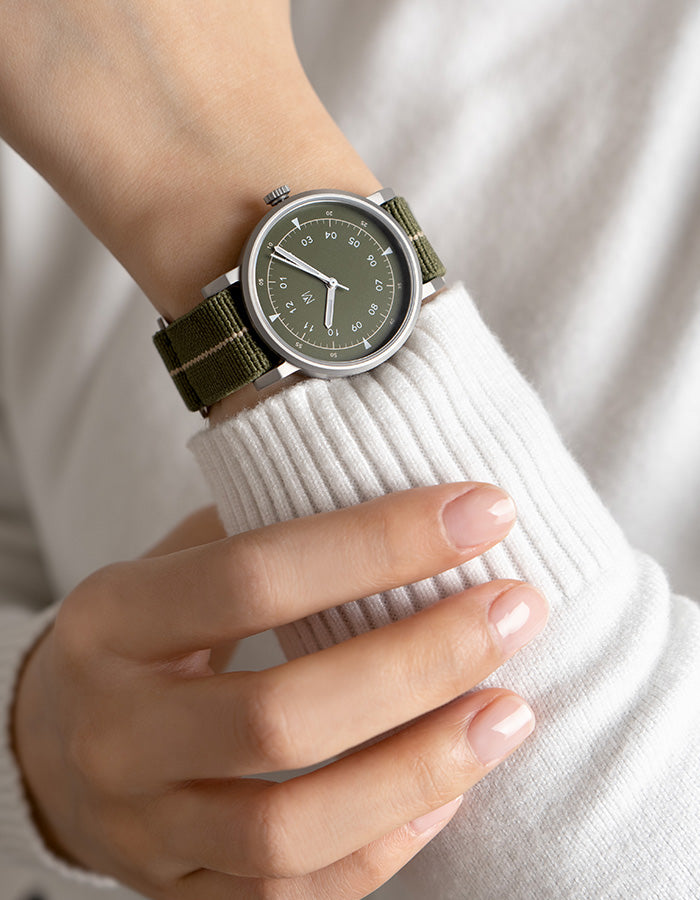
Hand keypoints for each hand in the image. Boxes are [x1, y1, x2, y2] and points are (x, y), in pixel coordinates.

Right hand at [14, 483, 547, 898]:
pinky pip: (294, 892)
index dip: (379, 543)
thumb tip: (403, 491)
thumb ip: (265, 530)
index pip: (254, 577)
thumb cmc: (142, 636)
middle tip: (513, 611)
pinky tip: (451, 789)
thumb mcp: (173, 564)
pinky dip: (385, 844)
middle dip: (419, 661)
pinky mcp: (182, 890)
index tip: (480, 514)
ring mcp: (145, 826)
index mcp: (112, 622)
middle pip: (280, 714)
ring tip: (509, 711)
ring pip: (291, 828)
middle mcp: (117, 733)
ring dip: (419, 768)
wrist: (57, 747)